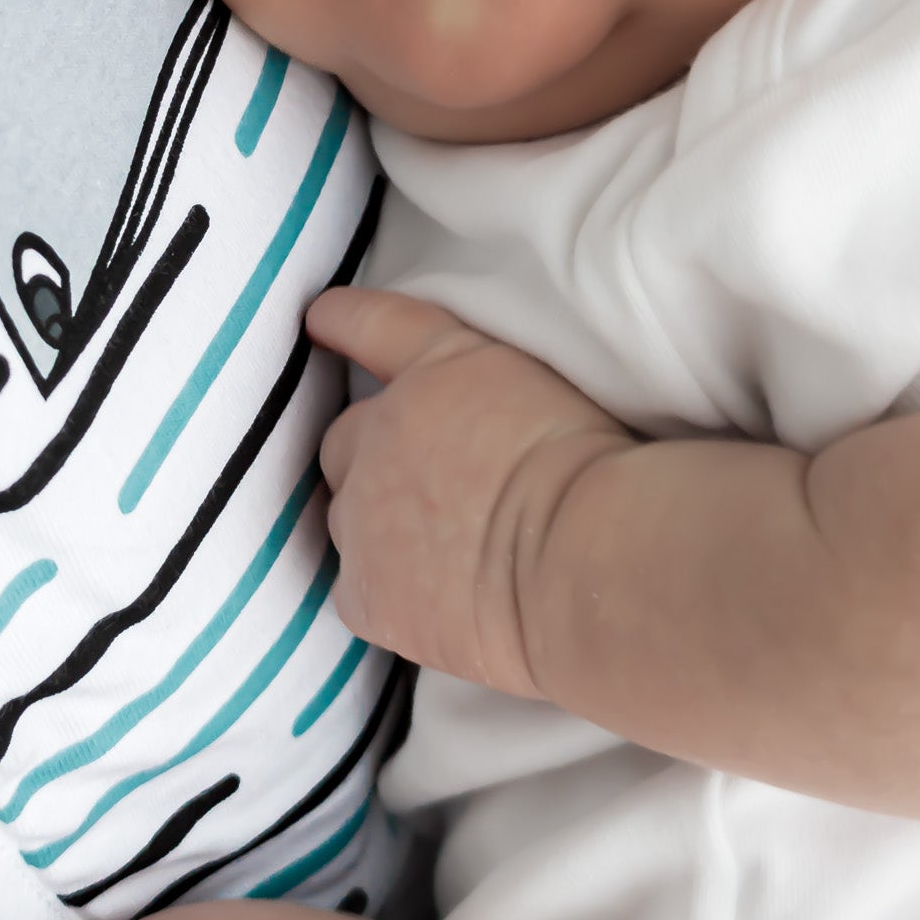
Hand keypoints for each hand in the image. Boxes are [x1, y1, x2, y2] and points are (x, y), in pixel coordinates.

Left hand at [306, 284, 633, 699]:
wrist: (589, 558)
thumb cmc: (597, 471)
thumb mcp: (540, 390)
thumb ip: (478, 389)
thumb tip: (460, 421)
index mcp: (435, 367)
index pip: (372, 325)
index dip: (343, 321)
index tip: (321, 317)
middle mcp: (380, 431)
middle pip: (346, 437)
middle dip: (375, 455)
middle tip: (431, 485)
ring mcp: (364, 514)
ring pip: (349, 516)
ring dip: (379, 524)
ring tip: (442, 550)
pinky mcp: (368, 592)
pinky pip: (358, 588)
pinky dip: (387, 593)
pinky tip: (434, 603)